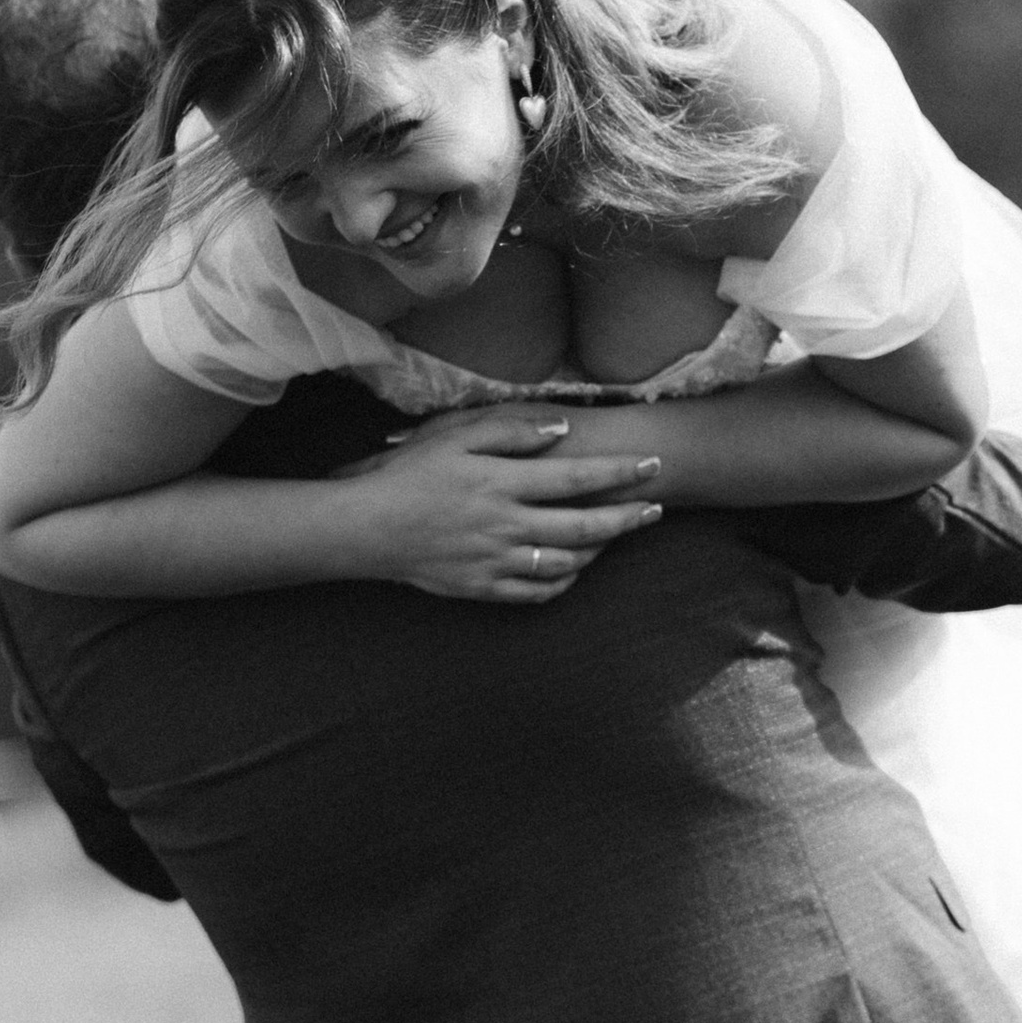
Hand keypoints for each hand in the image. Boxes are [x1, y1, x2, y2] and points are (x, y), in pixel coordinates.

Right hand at [341, 407, 662, 604]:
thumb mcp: (454, 436)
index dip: (620, 473)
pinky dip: (562, 581)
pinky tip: (574, 568)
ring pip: (566, 562)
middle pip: (584, 525)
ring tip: (619, 537)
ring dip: (600, 551)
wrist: (365, 528)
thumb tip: (560, 431)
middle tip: (656, 509)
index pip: (578, 477)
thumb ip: (510, 432)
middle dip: (627, 518)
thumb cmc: (408, 474)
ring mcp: (496, 560)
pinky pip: (535, 592)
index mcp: (502, 482)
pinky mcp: (482, 587)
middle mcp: (506, 524)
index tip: (652, 467)